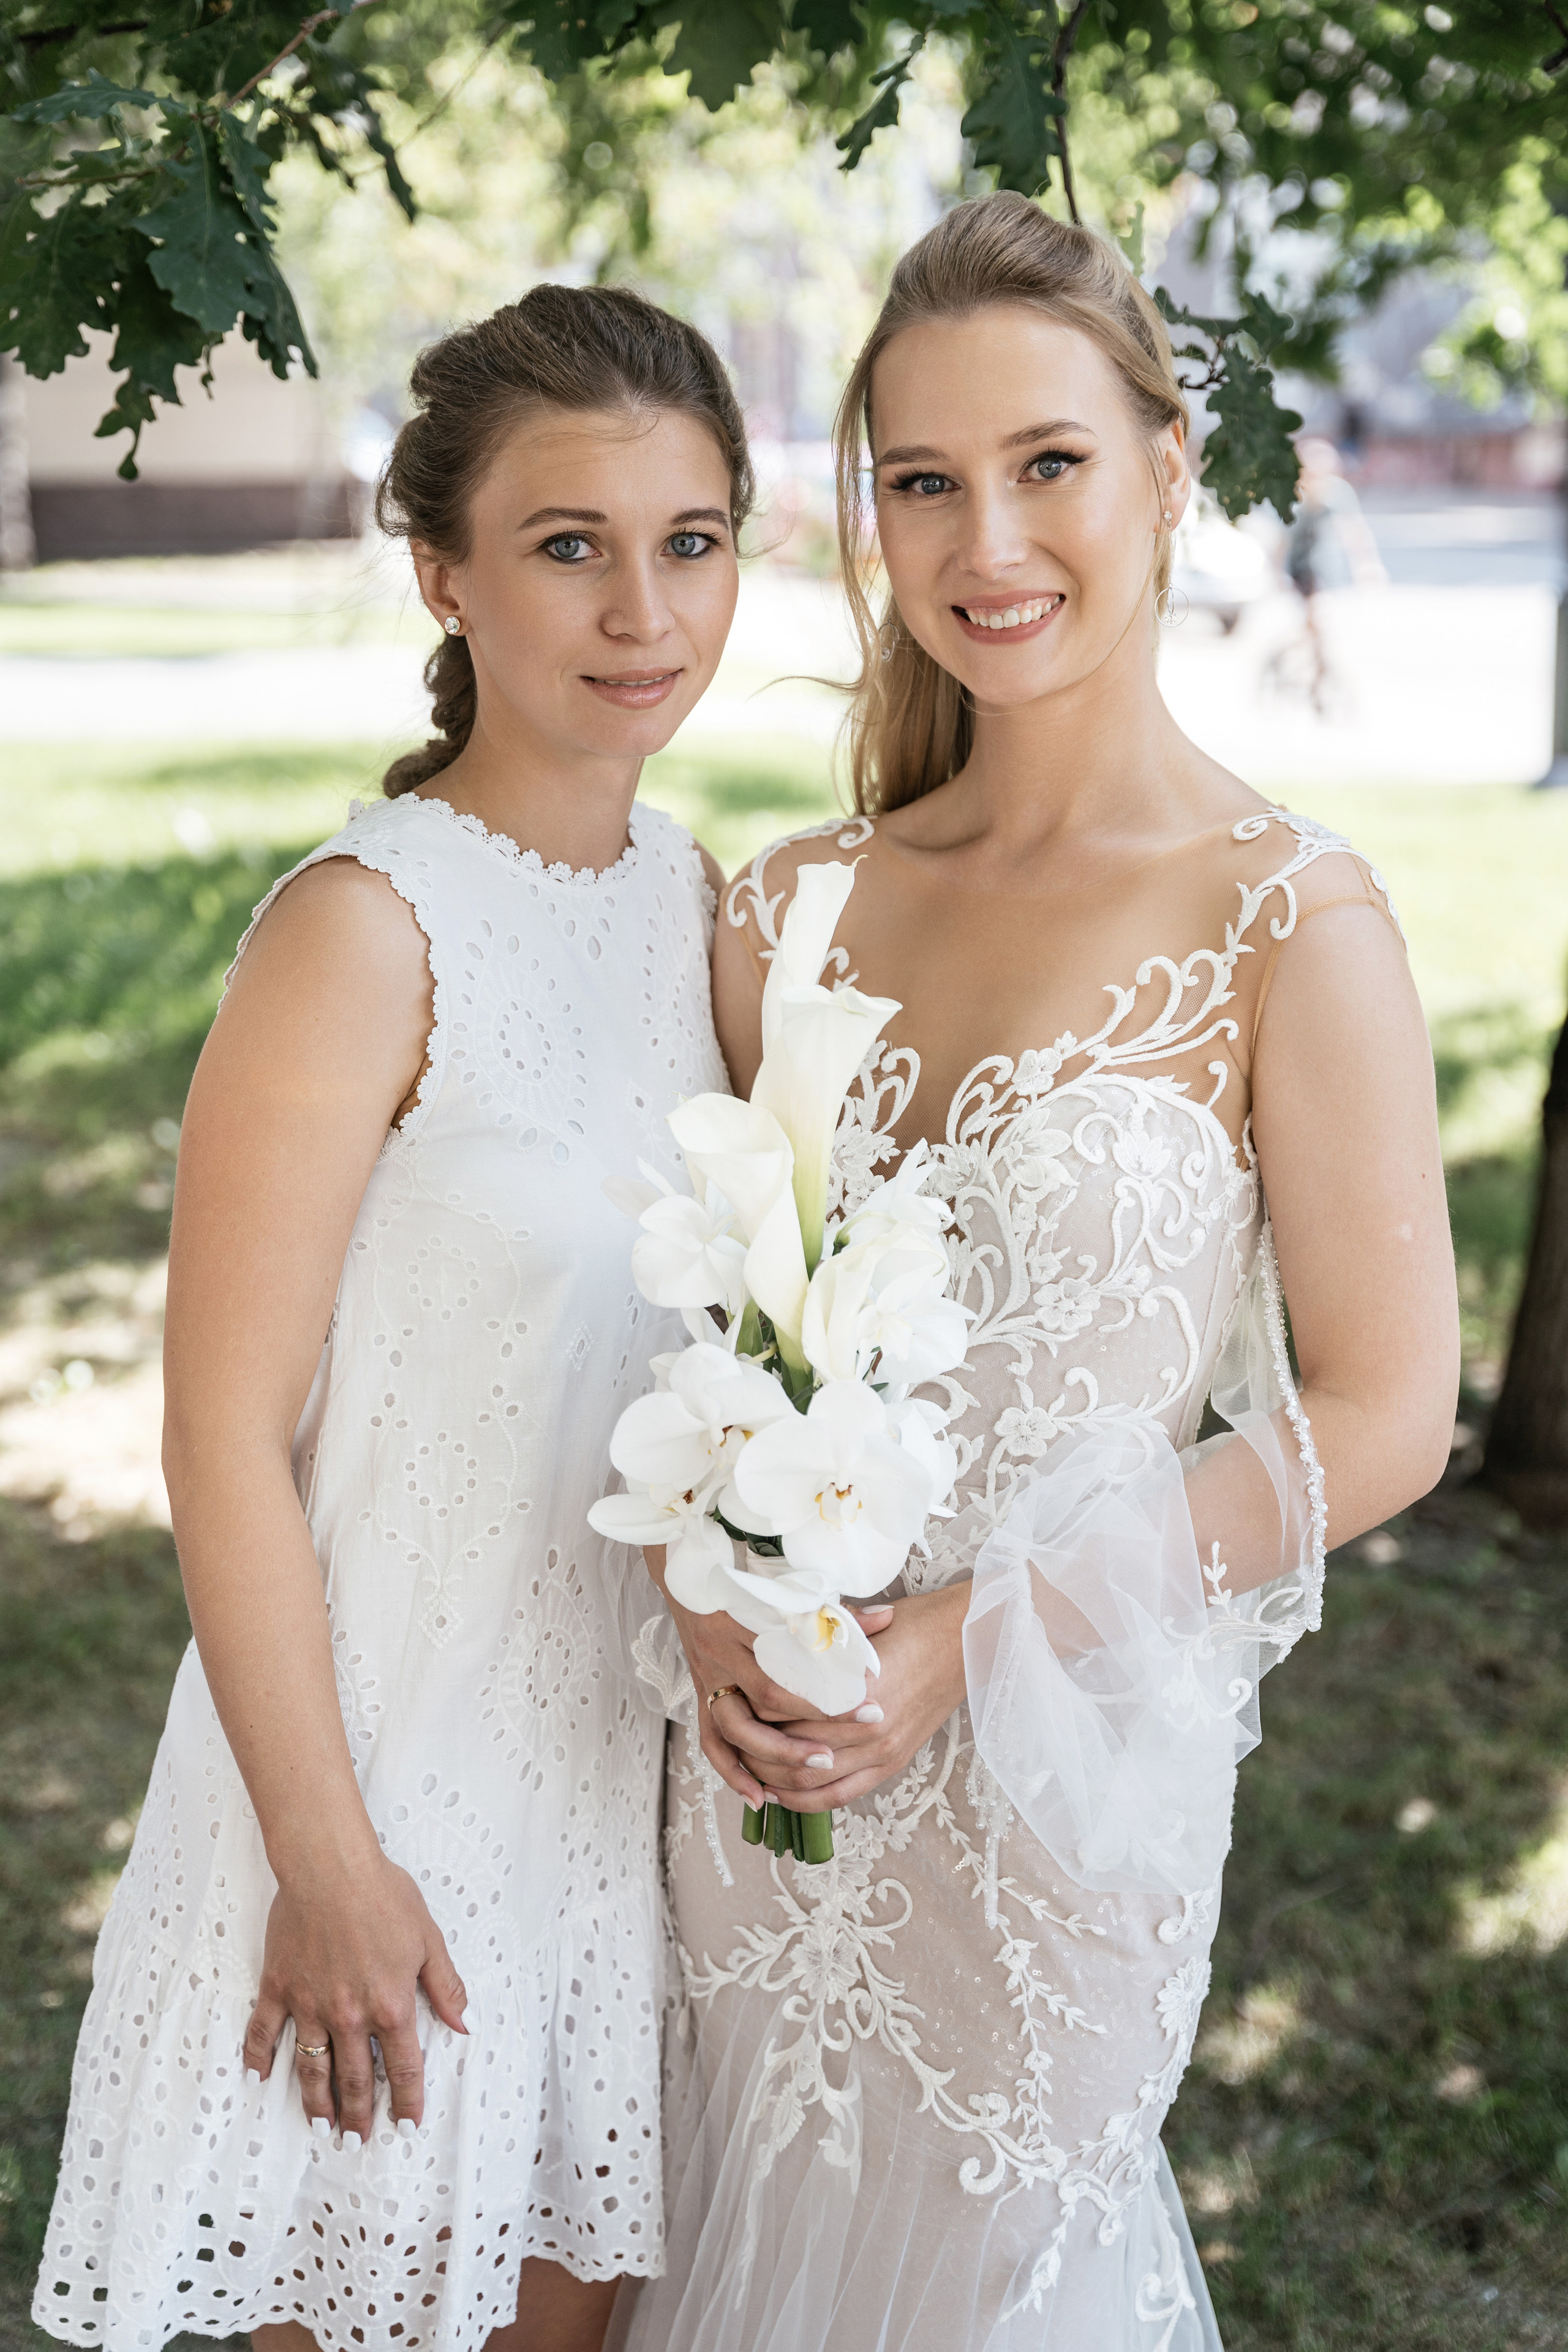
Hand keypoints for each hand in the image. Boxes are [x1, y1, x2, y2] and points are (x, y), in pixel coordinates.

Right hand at [242, 1847, 468, 2142]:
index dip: (406, 2101)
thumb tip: (464, 2023)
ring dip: (317, 2103)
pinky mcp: (279, 1988)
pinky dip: (259, 2058)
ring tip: (321, 2128)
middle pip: (354, 2080)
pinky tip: (260, 2079)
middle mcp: (349, 2015)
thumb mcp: (429, 1939)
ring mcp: (309, 2005)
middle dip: (358, 2115)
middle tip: (357, 2140)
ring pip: (312, 2068)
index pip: (402, 2068)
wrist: (329, 1867)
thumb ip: (445, 1987)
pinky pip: (264, 2032)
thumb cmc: (382, 1895)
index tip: (406, 2125)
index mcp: (390, 2006)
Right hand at [645, 1545, 891, 1809]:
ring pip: (734, 1728)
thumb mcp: (788, 1587)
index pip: (792, 1659)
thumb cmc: (743, 1578)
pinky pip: (710, 1741)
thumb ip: (833, 1609)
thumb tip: (886, 1619)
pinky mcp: (700, 1694)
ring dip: (776, 1754)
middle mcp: (722, 1651)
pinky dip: (732, 1771)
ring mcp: (707, 1676)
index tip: (867, 1700)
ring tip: (818, 1766)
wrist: (683, 1569)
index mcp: (745, 1618)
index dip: (829, 1682)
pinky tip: (757, 1797)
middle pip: (767, 1697)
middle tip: (855, 1737)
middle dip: (812, 1723)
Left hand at [735, 1584, 969, 1811]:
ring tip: (749, 1769)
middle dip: (755, 1748)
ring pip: (810, 1781)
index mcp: (854, 1688)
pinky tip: (781, 1793)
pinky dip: (805, 1801)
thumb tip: (773, 1642)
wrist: (968, 1641)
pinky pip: (839, 1796)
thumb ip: (818, 1641)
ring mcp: (882, 1751)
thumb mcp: (860, 1626)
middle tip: (733, 1737)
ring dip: (774, 1780)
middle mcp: (868, 1728)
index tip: (737, 1699)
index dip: (753, 1708)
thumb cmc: (916, 1624)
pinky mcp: (893, 1764)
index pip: (784, 1709)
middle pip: (790, 1748)